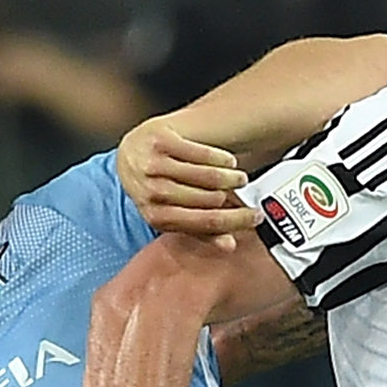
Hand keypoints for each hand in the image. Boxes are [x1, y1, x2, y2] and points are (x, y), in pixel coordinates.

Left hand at [118, 115, 255, 243]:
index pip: (205, 222)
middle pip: (209, 199)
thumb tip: (230, 245)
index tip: (255, 216)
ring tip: (238, 178)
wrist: (131, 153)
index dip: (236, 221)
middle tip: (243, 193)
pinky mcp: (159, 141)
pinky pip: (201, 153)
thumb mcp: (175, 214)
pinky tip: (227, 162)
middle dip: (233, 196)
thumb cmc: (157, 187)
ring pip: (207, 175)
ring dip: (230, 177)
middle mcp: (151, 192)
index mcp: (156, 216)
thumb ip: (202, 231)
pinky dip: (220, 158)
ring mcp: (153, 165)